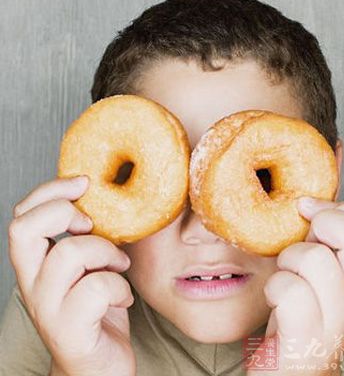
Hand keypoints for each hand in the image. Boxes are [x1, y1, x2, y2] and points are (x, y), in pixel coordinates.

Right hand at [8, 177, 135, 375]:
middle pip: (24, 228)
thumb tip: (106, 198)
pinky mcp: (68, 330)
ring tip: (119, 264)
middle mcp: (32, 283)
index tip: (84, 183)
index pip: (23, 215)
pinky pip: (95, 289)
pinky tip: (124, 296)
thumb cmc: (98, 308)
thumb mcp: (91, 265)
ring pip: (69, 254)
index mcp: (37, 263)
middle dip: (65, 212)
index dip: (50, 191)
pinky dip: (119, 286)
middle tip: (92, 225)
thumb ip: (88, 237)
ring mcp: (47, 308)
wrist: (99, 366)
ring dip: (105, 252)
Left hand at [246, 197, 343, 374]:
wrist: (290, 373)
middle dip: (321, 223)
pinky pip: (291, 292)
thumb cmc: (296, 316)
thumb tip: (307, 204)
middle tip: (300, 240)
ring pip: (315, 258)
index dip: (338, 207)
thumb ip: (318, 241)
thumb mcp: (313, 272)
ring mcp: (335, 321)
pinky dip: (275, 288)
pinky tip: (274, 299)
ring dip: (287, 260)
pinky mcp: (307, 341)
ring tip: (284, 275)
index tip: (308, 212)